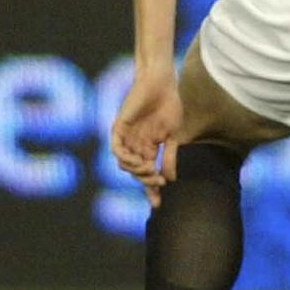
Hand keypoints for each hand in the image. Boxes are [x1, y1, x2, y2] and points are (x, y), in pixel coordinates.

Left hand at [111, 67, 181, 207]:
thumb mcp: (173, 136)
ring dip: (136, 171)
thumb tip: (170, 179)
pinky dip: (125, 158)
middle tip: (158, 185)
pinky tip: (138, 161)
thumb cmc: (169, 107)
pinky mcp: (118, 129)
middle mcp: (136, 146)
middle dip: (146, 182)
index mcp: (149, 149)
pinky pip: (116, 149)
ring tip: (150, 169)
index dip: (152, 190)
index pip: (148, 174)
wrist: (161, 85)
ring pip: (125, 164)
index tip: (158, 205)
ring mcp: (126, 138)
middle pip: (136, 173)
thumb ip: (170, 157)